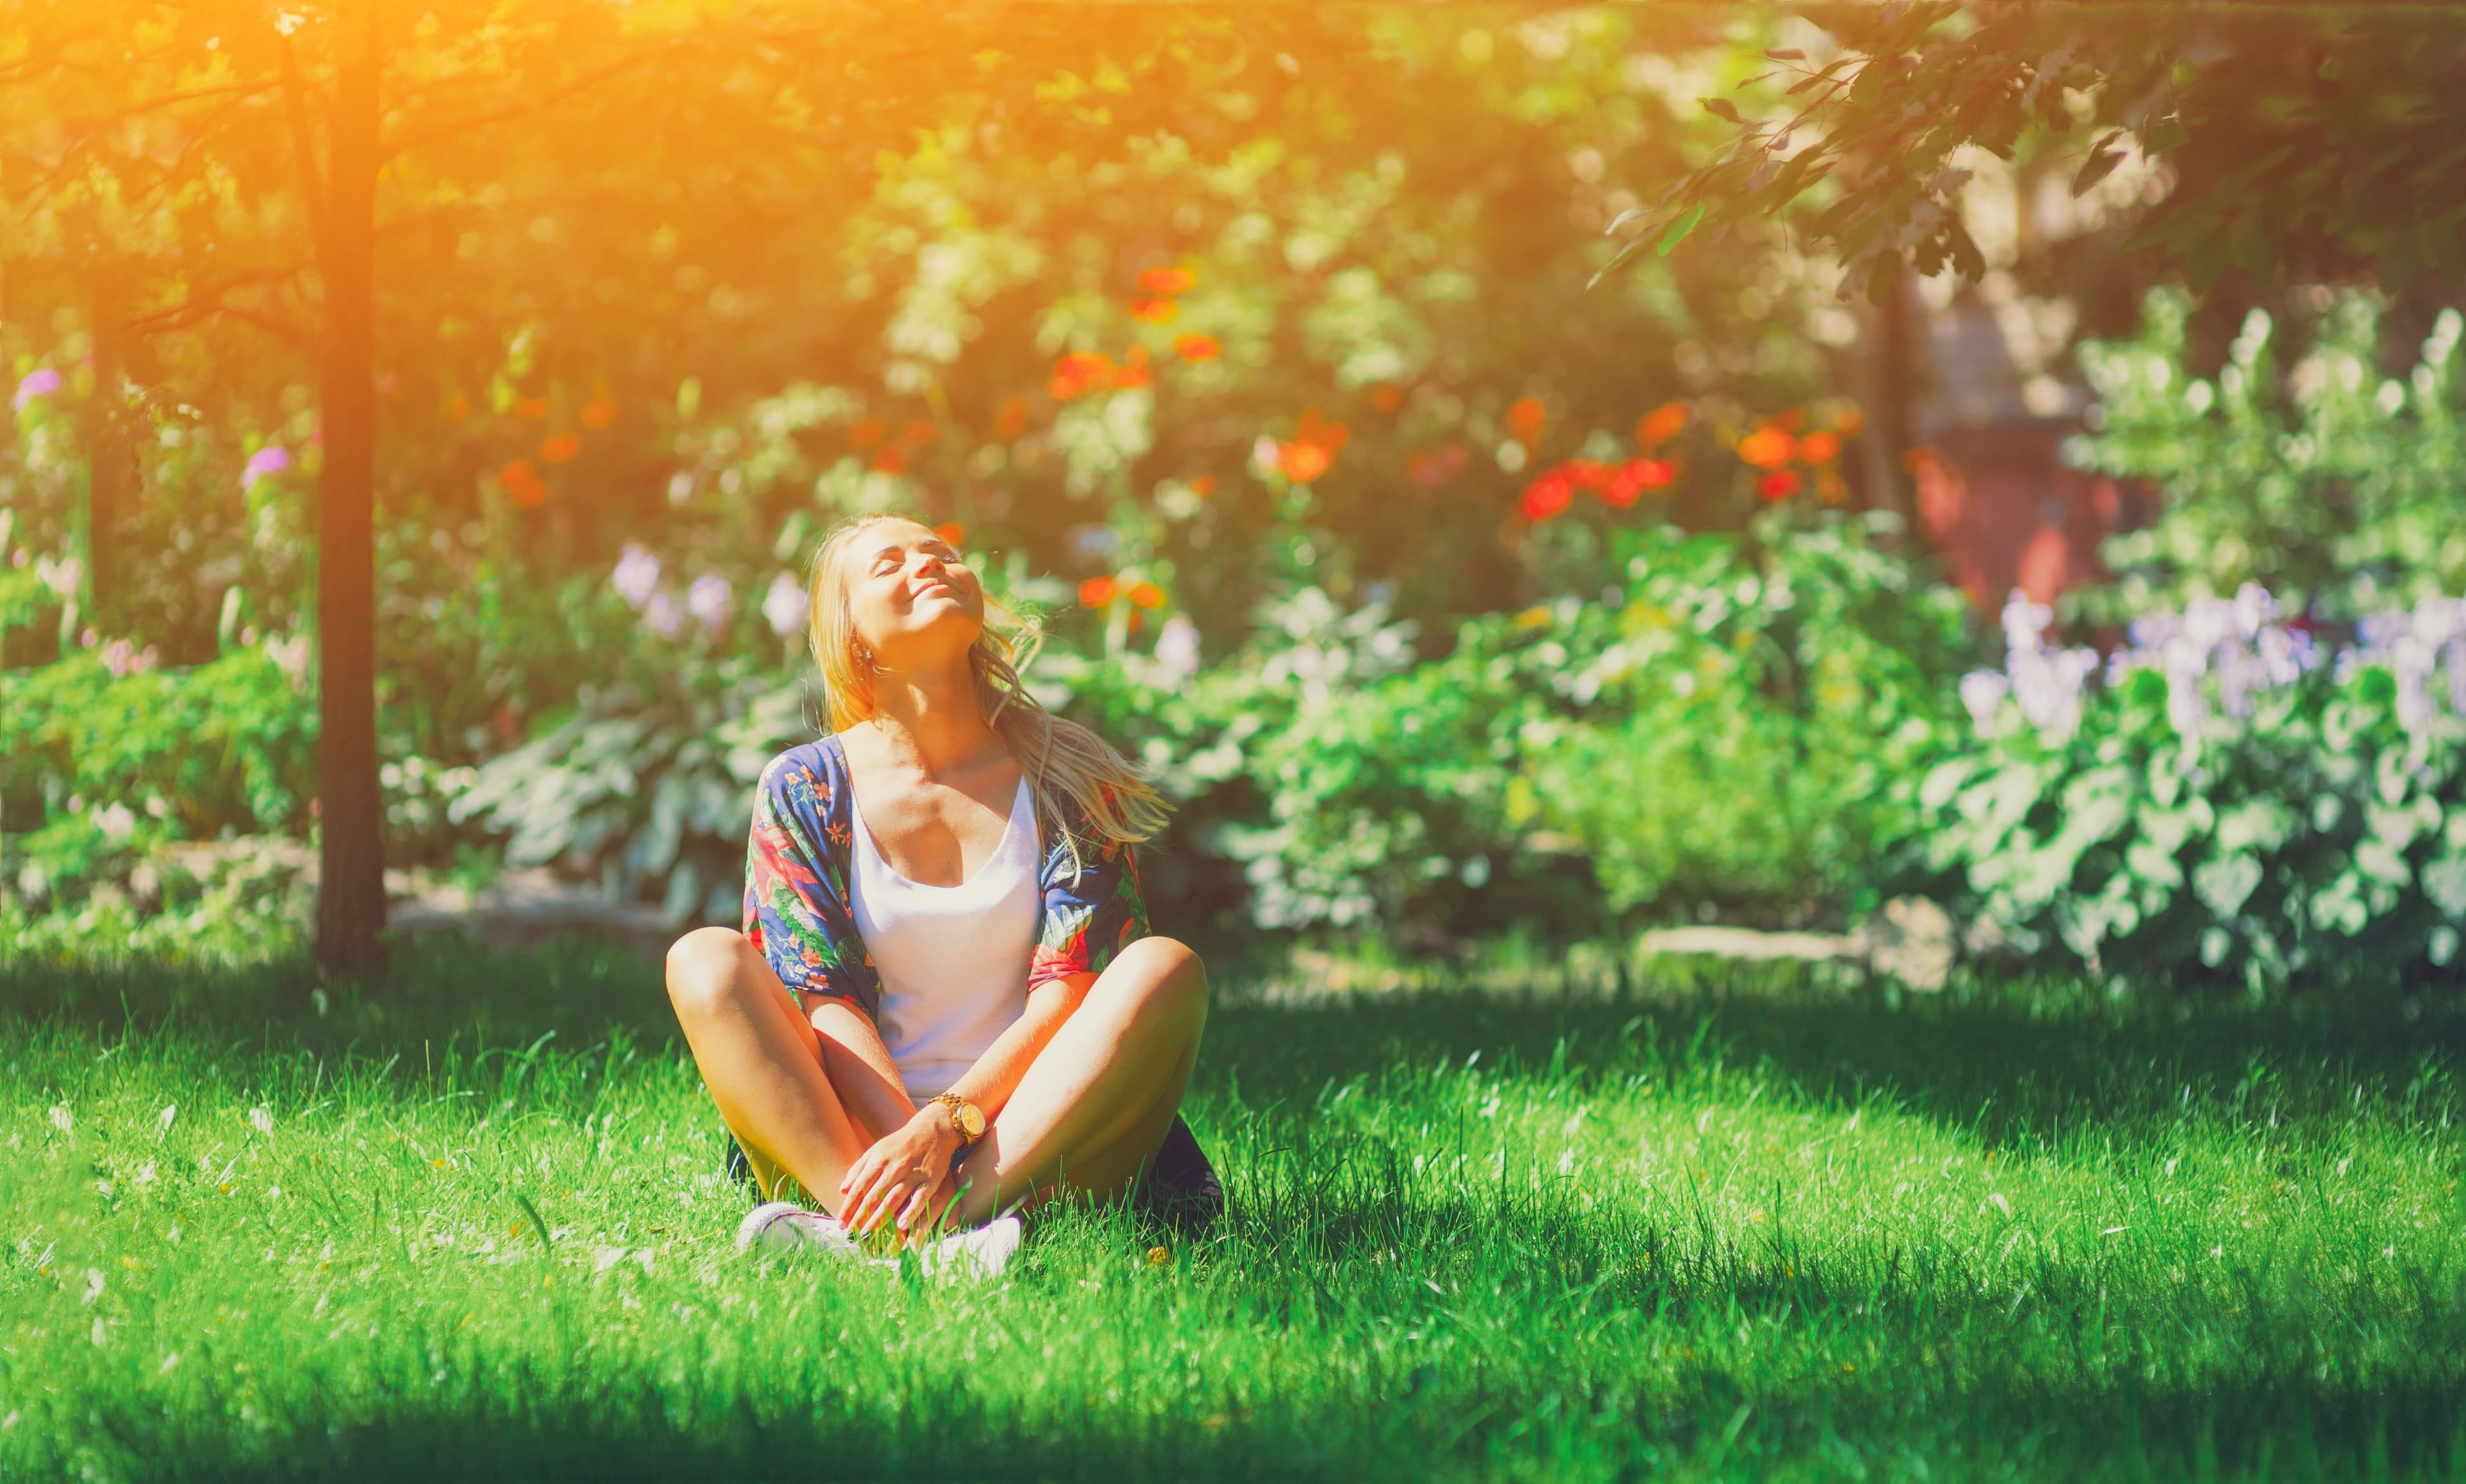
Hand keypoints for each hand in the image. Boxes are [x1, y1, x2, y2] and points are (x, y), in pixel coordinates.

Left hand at [837, 1104, 962, 1239]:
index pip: (859, 1188)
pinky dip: (911, 1213)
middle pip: (873, 1197)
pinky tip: (901, 1226)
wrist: (933, 1129)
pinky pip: (919, 1199)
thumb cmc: (901, 1143)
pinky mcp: (930, 1179)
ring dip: (879, 1220)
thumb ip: (859, 1168)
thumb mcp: (877, 1150)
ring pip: (893, 1200)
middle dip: (860, 1218)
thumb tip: (842, 1189)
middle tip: (852, 1237)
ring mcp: (913, 1174)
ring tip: (868, 1236)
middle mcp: (894, 1167)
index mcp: (879, 1160)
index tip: (841, 1224)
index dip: (848, 1207)